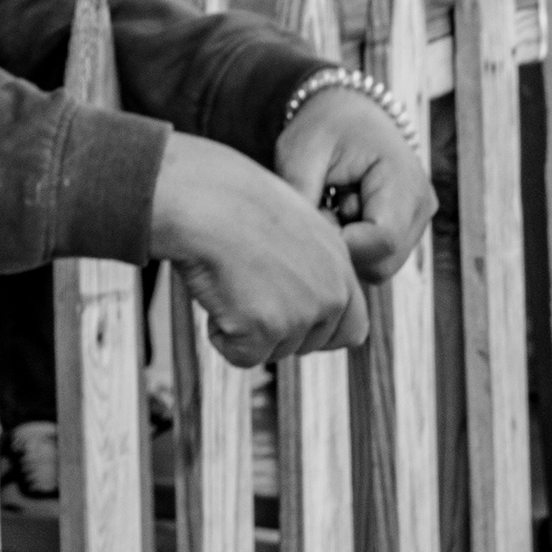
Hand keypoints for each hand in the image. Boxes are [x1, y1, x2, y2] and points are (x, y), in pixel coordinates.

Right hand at [146, 132, 365, 365]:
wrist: (199, 197)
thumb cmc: (227, 194)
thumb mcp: (288, 216)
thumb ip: (306, 255)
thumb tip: (288, 278)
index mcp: (341, 264)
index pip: (351, 327)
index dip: (316, 330)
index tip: (284, 318)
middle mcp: (331, 293)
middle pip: (312, 346)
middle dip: (278, 332)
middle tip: (243, 294)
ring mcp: (302, 314)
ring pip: (275, 352)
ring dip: (245, 329)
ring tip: (225, 281)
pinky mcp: (266, 329)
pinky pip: (241, 356)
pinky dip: (220, 335)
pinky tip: (213, 295)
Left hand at [277, 84, 436, 287]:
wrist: (349, 111)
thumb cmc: (324, 127)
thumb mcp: (301, 151)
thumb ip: (300, 197)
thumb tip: (297, 241)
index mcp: (403, 181)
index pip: (381, 239)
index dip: (340, 242)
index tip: (310, 219)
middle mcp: (420, 208)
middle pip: (382, 263)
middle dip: (341, 248)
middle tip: (318, 208)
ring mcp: (418, 221)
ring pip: (379, 266)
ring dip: (346, 247)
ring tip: (330, 206)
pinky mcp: (407, 229)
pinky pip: (378, 257)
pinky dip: (353, 245)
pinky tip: (340, 213)